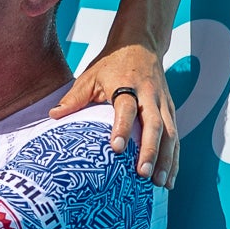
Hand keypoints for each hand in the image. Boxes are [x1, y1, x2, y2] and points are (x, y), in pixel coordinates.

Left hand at [52, 40, 177, 188]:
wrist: (140, 44)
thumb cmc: (111, 64)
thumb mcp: (90, 76)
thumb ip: (74, 97)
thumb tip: (53, 115)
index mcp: (127, 85)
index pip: (126, 108)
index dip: (123, 127)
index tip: (117, 148)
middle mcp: (150, 95)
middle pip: (155, 124)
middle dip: (150, 151)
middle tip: (143, 174)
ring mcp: (163, 104)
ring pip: (170, 133)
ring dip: (166, 159)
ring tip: (158, 184)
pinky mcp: (171, 111)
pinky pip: (176, 138)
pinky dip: (174, 159)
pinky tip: (169, 180)